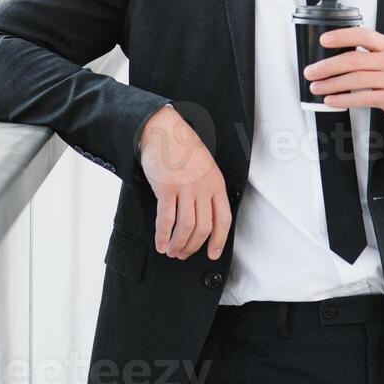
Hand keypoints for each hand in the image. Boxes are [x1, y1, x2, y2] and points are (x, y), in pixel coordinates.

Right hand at [138, 105, 230, 260]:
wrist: (163, 130)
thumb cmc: (182, 148)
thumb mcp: (205, 167)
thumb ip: (207, 190)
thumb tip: (202, 218)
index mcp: (217, 183)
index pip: (223, 219)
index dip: (219, 241)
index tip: (212, 254)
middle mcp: (204, 187)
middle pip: (203, 228)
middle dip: (193, 246)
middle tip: (184, 254)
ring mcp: (185, 188)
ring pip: (186, 227)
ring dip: (178, 244)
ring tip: (172, 250)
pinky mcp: (166, 188)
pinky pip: (166, 220)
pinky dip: (163, 235)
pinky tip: (160, 243)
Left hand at [303, 28, 383, 129]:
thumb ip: (369, 54)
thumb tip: (335, 56)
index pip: (362, 35)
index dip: (341, 36)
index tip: (324, 40)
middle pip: (353, 60)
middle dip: (327, 66)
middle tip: (311, 71)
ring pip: (355, 80)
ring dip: (331, 84)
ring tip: (316, 87)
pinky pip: (362, 98)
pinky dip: (343, 100)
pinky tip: (331, 100)